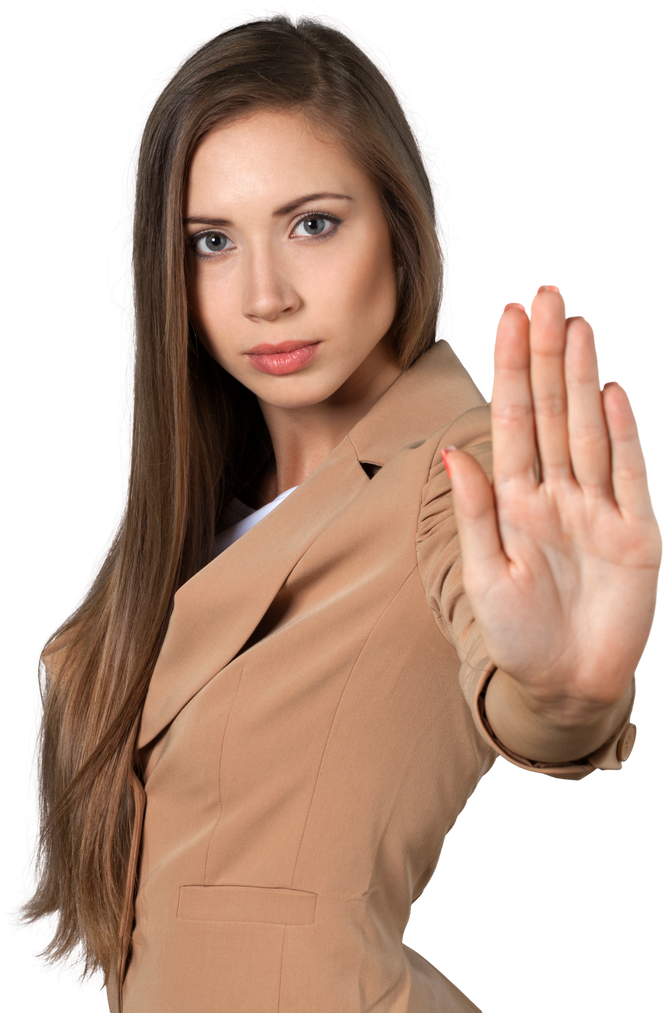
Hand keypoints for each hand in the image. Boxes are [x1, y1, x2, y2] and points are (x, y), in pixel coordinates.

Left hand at [442, 283, 662, 725]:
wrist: (564, 686)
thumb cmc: (516, 635)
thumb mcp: (485, 574)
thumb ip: (475, 512)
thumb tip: (452, 452)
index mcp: (514, 501)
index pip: (511, 422)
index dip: (510, 370)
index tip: (508, 316)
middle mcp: (555, 495)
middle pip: (550, 412)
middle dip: (545, 354)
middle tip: (544, 295)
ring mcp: (596, 510)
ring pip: (585, 431)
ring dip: (579, 379)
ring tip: (572, 326)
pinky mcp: (633, 535)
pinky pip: (626, 476)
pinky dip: (619, 436)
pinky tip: (608, 393)